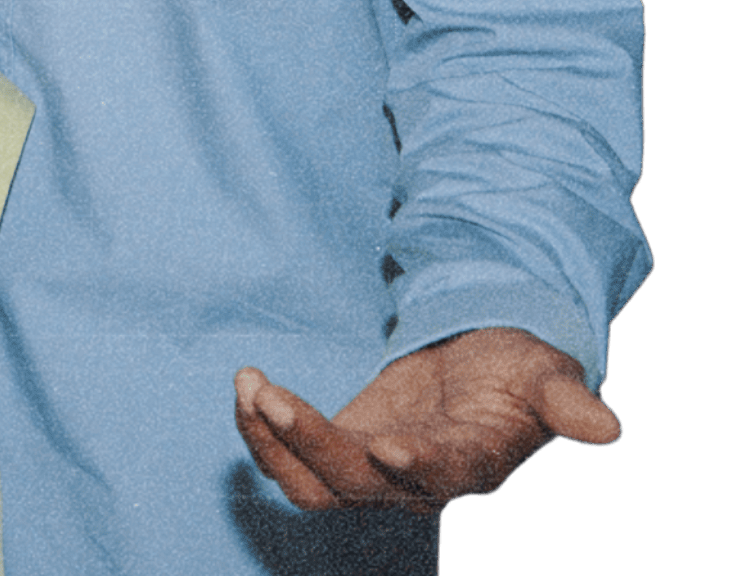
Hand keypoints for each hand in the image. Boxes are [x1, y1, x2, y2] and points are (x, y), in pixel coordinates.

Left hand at [234, 327, 621, 513]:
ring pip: (315, 485)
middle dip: (310, 443)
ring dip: (272, 442)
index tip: (388, 446)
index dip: (416, 467)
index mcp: (474, 462)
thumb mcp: (547, 374)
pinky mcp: (344, 448)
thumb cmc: (521, 371)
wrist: (484, 369)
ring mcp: (374, 469)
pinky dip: (263, 430)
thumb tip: (609, 427)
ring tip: (248, 384)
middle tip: (268, 393)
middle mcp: (418, 479)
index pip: (441, 475)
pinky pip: (295, 460)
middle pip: (356, 484)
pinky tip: (246, 388)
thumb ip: (565, 399)